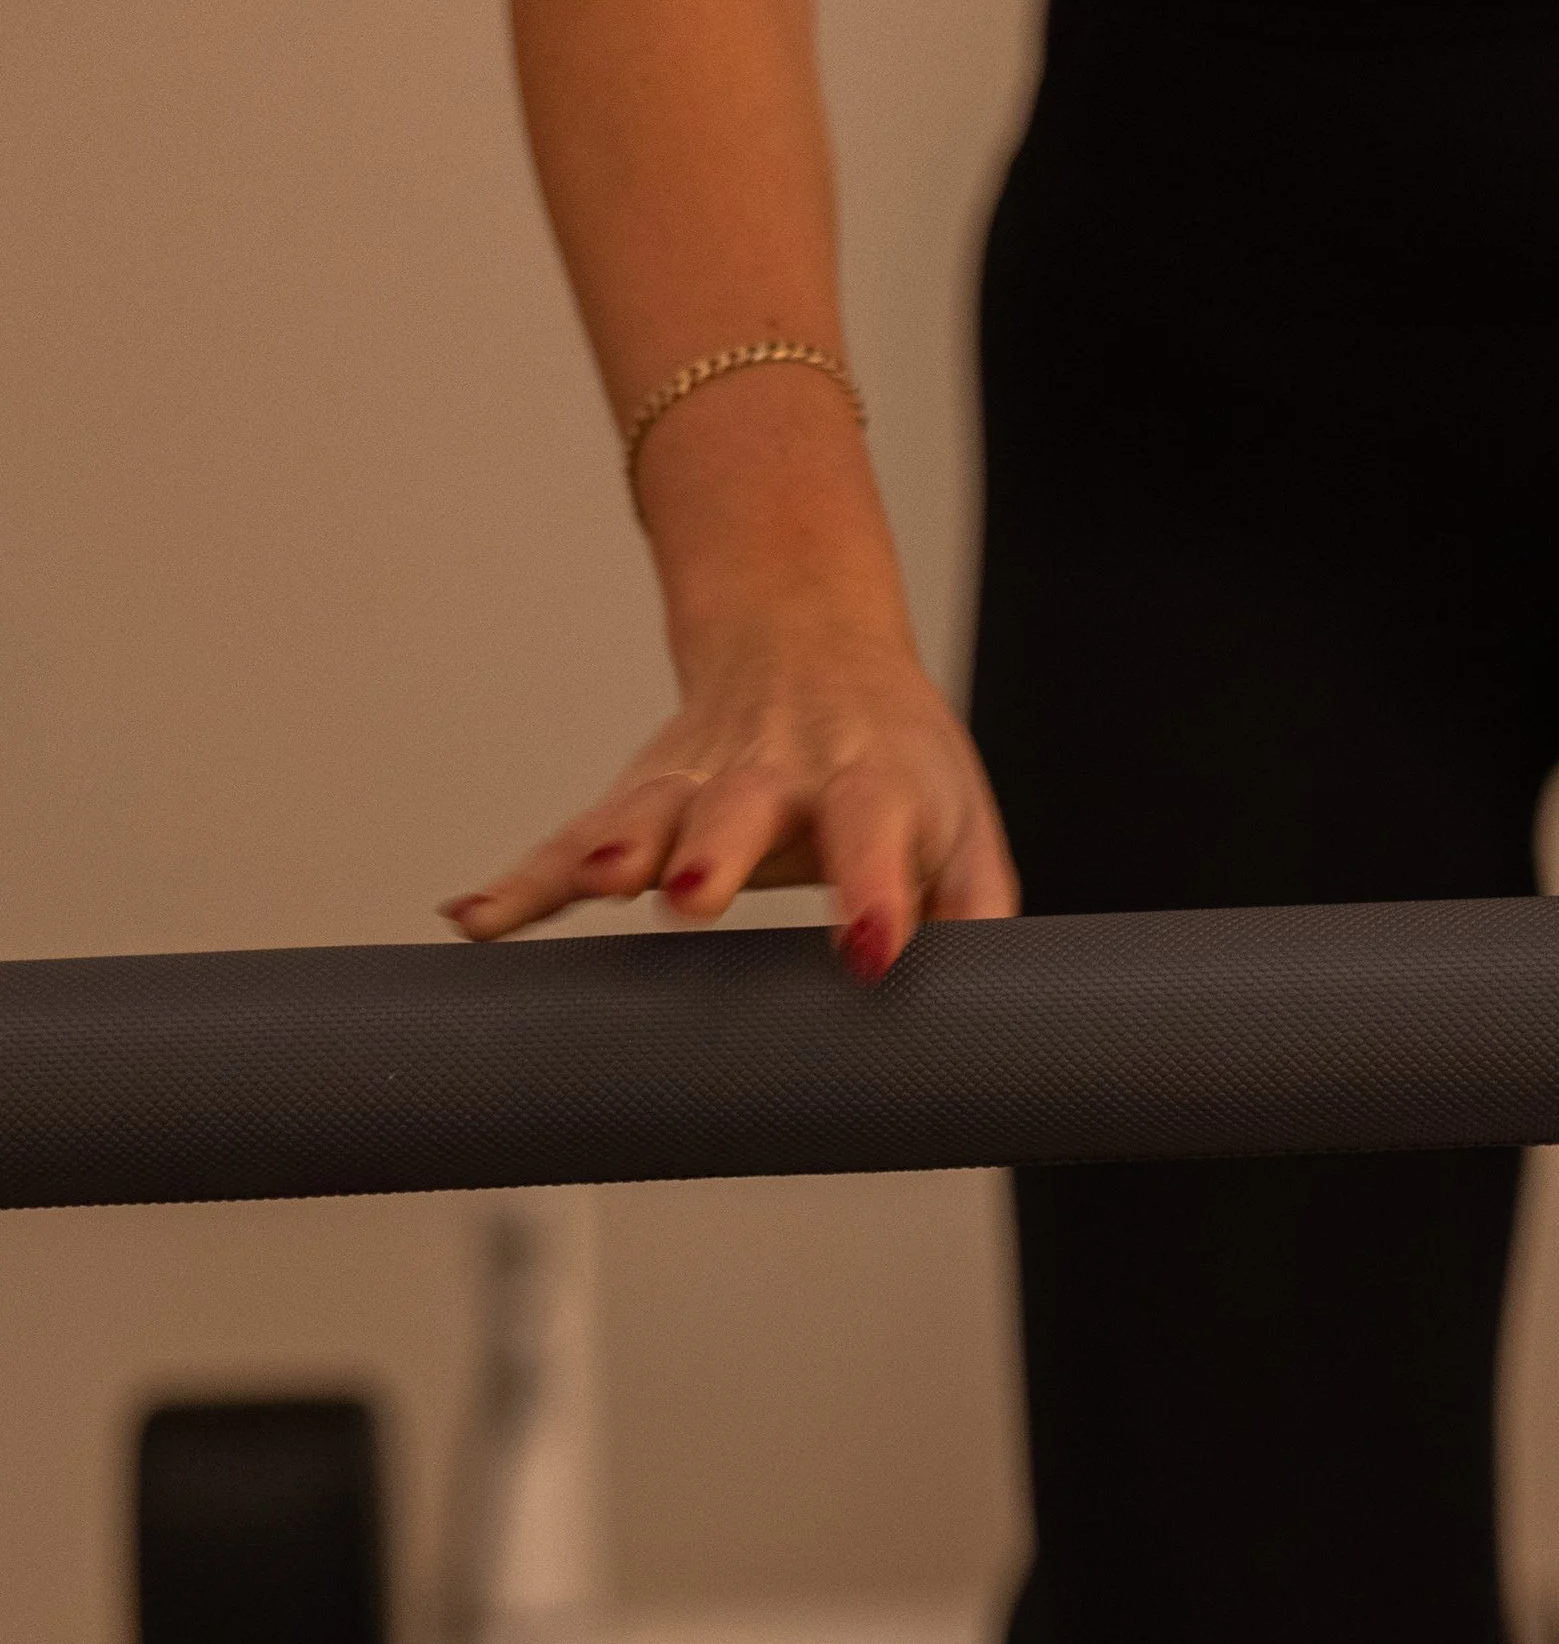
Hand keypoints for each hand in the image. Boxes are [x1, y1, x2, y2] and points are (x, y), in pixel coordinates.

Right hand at [441, 603, 1018, 976]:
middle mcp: (777, 771)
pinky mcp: (638, 797)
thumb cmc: (896, 757)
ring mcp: (697, 779)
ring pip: (647, 813)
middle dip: (712, 851)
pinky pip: (573, 841)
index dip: (873, 889)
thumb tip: (998, 1005)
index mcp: (868, 779)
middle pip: (740, 809)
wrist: (809, 638)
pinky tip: (476, 920)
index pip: (874, 831)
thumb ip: (978, 907)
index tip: (869, 949)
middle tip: (690, 898)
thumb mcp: (960, 819)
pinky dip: (523, 881)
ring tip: (593, 881)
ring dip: (613, 848)